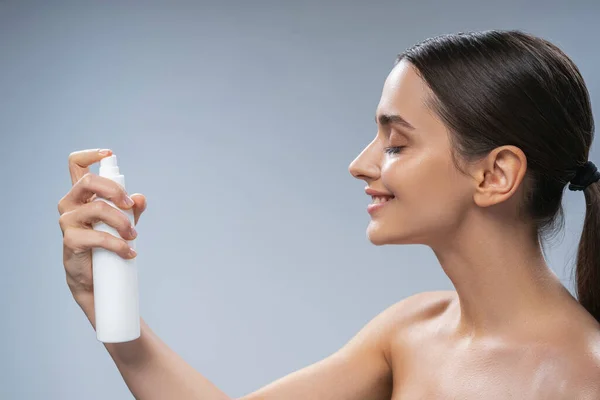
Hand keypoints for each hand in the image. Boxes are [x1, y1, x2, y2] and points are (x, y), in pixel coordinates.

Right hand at [58, 149, 146, 307]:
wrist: (94, 279)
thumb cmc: (107, 244)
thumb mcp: (124, 222)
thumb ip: (132, 208)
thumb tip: (140, 198)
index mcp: (82, 195)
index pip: (76, 165)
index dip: (90, 155)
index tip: (109, 154)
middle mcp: (71, 203)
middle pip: (88, 181)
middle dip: (114, 190)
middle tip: (129, 205)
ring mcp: (68, 221)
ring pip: (98, 208)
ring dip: (122, 222)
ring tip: (133, 236)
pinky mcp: (71, 240)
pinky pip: (99, 237)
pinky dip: (119, 244)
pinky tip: (129, 252)